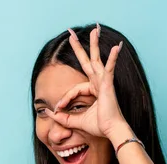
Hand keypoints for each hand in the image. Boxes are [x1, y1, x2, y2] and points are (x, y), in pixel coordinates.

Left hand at [44, 24, 128, 138]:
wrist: (111, 131)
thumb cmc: (98, 127)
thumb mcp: (75, 121)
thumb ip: (63, 117)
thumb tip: (50, 113)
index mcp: (93, 91)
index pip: (75, 90)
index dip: (65, 99)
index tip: (58, 108)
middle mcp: (99, 84)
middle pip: (87, 62)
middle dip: (79, 48)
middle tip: (71, 34)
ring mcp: (104, 82)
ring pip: (97, 59)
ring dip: (94, 44)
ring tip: (94, 30)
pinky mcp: (108, 85)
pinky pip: (109, 69)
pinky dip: (113, 58)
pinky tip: (117, 47)